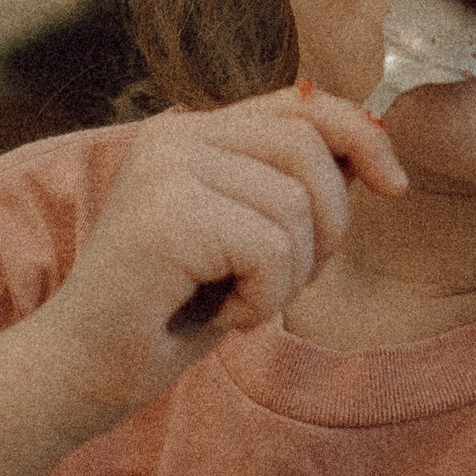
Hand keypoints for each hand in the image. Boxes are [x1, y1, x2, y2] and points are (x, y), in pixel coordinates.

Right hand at [32, 88, 406, 423]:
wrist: (80, 372)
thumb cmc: (166, 314)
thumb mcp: (240, 239)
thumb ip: (286, 189)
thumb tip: (370, 155)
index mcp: (190, 132)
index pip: (299, 103)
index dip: (360, 135)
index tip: (396, 184)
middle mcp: (175, 136)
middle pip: (307, 148)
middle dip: (328, 226)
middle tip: (286, 282)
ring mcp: (167, 169)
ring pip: (295, 207)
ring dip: (287, 276)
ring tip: (237, 302)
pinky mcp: (167, 214)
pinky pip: (271, 249)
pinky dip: (263, 299)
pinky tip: (222, 318)